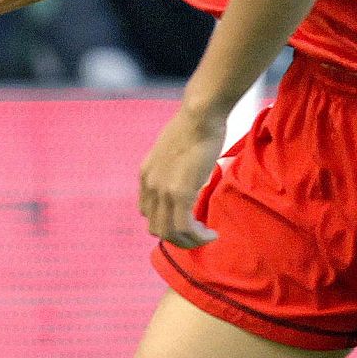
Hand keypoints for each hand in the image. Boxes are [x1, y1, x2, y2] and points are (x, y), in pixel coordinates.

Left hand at [138, 105, 224, 249]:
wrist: (199, 116)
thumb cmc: (193, 128)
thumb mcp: (172, 153)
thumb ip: (171, 170)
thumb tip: (185, 181)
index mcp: (145, 175)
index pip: (148, 212)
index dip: (167, 222)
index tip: (187, 222)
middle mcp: (149, 185)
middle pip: (156, 228)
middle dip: (178, 238)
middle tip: (198, 235)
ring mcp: (163, 190)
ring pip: (170, 233)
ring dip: (189, 241)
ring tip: (207, 237)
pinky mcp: (180, 192)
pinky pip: (185, 227)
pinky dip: (198, 237)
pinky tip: (211, 233)